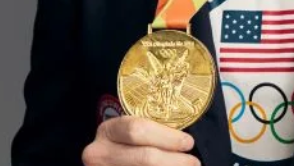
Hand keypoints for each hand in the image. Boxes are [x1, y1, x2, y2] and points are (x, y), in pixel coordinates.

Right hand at [81, 116, 200, 165]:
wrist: (106, 163)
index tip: (188, 142)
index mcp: (107, 131)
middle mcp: (100, 154)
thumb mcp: (129, 134)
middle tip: (194, 162)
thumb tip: (187, 142)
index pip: (138, 130)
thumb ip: (151, 133)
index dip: (167, 137)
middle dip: (175, 161)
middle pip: (145, 158)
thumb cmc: (125, 146)